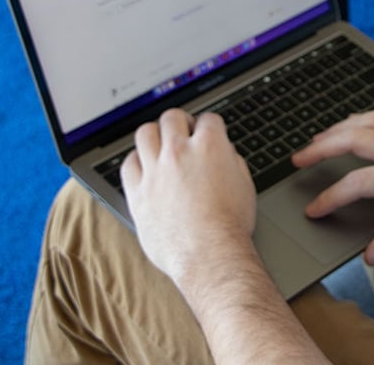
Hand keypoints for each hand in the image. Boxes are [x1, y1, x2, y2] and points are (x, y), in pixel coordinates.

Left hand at [121, 109, 255, 283]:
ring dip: (155, 135)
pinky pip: (128, 164)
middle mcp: (179, 152)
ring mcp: (155, 171)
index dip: (210, 125)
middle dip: (181, 122)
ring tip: (159, 145)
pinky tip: (143, 166)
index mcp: (210, 146)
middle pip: (172, 118)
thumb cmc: (230, 226)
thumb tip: (224, 154)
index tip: (207, 131)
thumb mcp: (244, 184)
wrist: (211, 256)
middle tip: (183, 132)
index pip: (208, 119)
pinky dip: (135, 161)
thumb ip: (232, 161)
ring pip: (144, 133)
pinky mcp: (137, 192)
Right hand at [291, 110, 373, 264]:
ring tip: (319, 139)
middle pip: (354, 138)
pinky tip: (357, 122)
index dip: (332, 197)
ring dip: (339, 127)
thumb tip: (371, 254)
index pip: (358, 183)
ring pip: (368, 120)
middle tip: (298, 158)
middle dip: (321, 147)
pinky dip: (366, 117)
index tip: (315, 209)